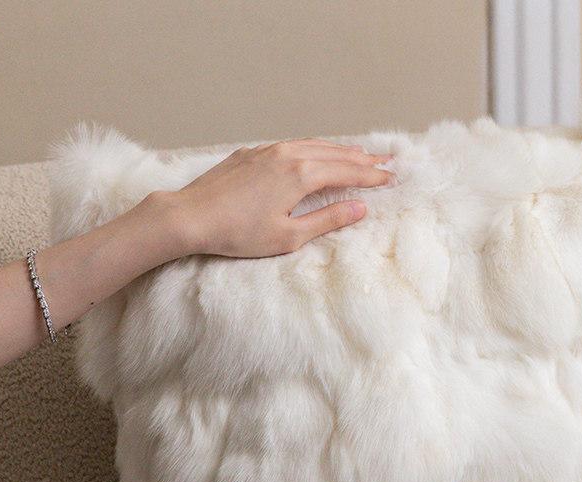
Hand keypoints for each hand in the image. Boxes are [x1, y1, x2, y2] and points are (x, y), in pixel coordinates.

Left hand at [170, 138, 393, 258]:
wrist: (190, 216)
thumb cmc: (238, 233)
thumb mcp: (289, 236)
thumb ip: (327, 220)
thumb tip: (360, 209)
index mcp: (301, 175)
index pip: (347, 172)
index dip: (371, 176)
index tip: (391, 178)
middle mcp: (288, 155)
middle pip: (335, 153)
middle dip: (363, 158)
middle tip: (387, 160)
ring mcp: (268, 150)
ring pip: (314, 144)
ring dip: (340, 149)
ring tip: (359, 152)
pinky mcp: (251, 153)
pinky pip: (293, 144)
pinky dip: (313, 147)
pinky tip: (316, 151)